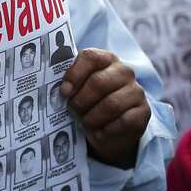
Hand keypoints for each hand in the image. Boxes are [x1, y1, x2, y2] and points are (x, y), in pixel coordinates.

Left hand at [61, 48, 150, 167]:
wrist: (109, 127)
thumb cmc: (88, 102)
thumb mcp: (78, 89)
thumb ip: (68, 83)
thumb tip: (47, 87)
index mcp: (105, 59)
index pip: (90, 57)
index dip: (74, 74)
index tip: (63, 92)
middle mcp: (124, 71)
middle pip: (99, 82)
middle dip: (81, 100)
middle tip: (72, 110)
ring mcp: (136, 91)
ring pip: (111, 104)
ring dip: (92, 118)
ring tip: (84, 123)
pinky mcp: (143, 112)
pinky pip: (123, 121)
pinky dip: (106, 130)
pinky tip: (98, 133)